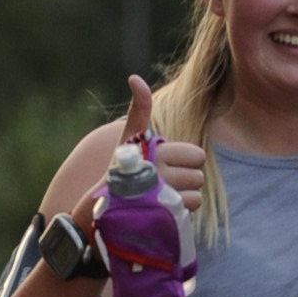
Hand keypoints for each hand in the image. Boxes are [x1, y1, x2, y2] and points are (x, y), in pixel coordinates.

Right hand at [73, 77, 205, 225]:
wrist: (97, 209)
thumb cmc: (118, 170)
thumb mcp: (128, 138)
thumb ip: (139, 109)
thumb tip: (135, 78)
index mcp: (157, 151)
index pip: (197, 155)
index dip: (186, 161)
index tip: (167, 166)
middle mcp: (160, 173)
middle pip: (199, 176)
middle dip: (186, 181)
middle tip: (165, 185)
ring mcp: (162, 198)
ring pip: (197, 196)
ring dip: (184, 199)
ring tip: (163, 199)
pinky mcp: (163, 218)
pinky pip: (189, 212)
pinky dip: (179, 214)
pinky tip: (162, 211)